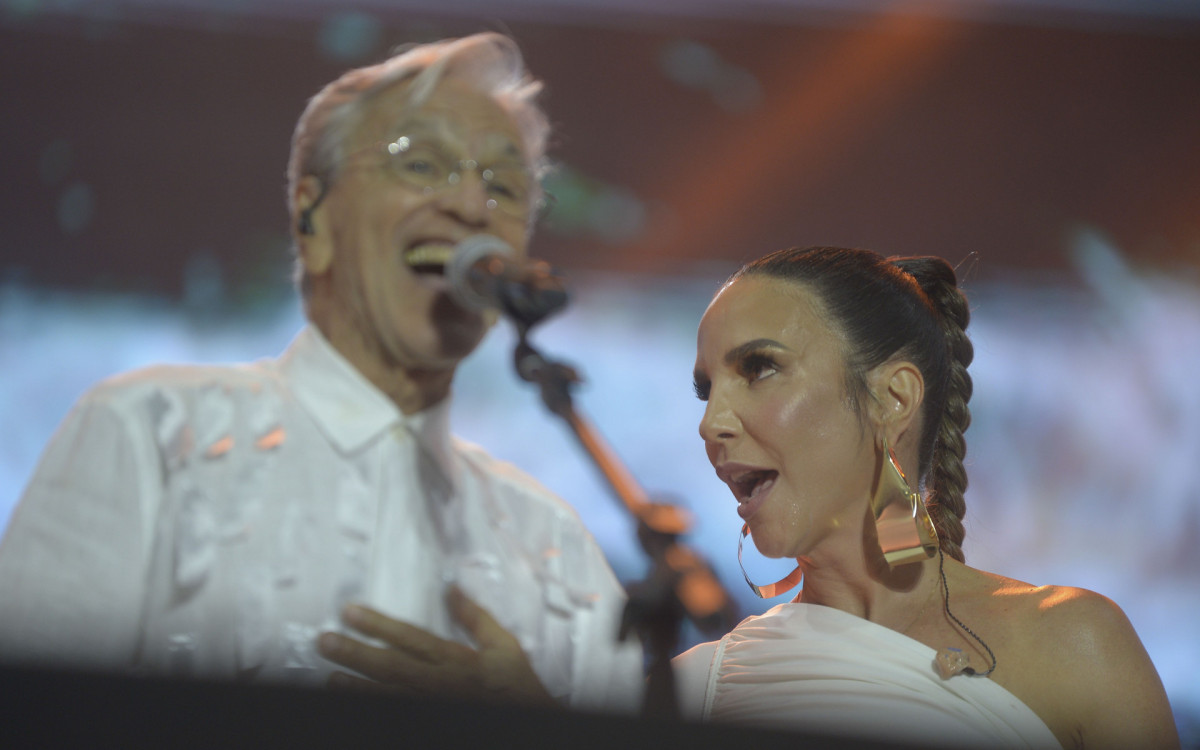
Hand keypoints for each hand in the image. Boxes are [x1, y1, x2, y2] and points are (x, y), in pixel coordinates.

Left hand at [316, 586, 556, 707]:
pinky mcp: (429, 719)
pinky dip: (373, 708)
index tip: (349, 612)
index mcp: (457, 661)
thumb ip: (476, 618)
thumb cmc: (517, 687)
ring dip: (357, 688)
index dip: (378, 625)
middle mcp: (441, 684)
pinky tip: (352, 703)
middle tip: (325, 643)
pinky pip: (395, 713)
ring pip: (387, 696)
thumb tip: (452, 588)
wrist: (530, 718)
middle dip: (356, 654)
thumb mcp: (504, 646)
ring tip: (330, 678)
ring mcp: (432, 705)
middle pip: (391, 668)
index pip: (410, 638)